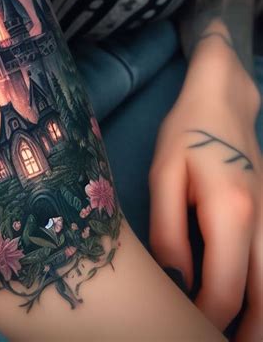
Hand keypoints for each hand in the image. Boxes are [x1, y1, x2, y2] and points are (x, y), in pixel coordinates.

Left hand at [149, 34, 261, 338]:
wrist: (224, 100)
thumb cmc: (187, 134)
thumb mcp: (164, 175)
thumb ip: (168, 230)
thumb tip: (175, 279)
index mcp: (231, 214)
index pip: (225, 292)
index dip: (203, 319)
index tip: (177, 327)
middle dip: (241, 335)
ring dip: (258, 321)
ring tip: (230, 337)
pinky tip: (246, 306)